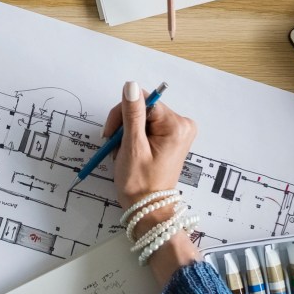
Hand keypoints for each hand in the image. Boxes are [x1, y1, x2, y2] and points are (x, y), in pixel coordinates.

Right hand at [102, 80, 195, 209]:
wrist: (148, 208)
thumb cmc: (140, 183)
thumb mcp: (132, 146)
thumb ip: (132, 114)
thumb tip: (130, 85)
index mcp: (176, 125)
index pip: (143, 101)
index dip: (123, 114)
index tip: (111, 134)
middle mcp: (182, 125)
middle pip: (143, 108)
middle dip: (124, 126)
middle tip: (115, 147)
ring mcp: (177, 131)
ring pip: (142, 117)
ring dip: (126, 133)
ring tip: (122, 153)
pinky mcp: (171, 138)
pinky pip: (147, 127)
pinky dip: (133, 137)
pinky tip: (129, 152)